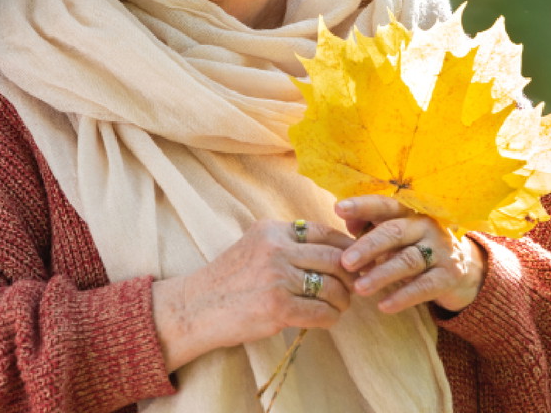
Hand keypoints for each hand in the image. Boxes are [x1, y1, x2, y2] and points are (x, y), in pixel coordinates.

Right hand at [151, 218, 355, 370]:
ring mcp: (277, 278)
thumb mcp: (255, 246)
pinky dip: (330, 318)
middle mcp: (276, 249)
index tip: (354, 259)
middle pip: (334, 258)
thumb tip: (331, 248)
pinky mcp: (277, 307)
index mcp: (272, 230)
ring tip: (341, 305)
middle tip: (354, 286)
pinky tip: (328, 319)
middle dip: (350, 274)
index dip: (346, 246)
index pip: (323, 231)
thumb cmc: (229, 279)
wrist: (195, 308)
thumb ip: (286, 242)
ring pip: (332, 286)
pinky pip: (320, 312)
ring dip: (343, 299)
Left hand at [335, 196, 485, 314]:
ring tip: (359, 288)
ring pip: (408, 260)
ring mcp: (441, 250)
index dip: (363, 206)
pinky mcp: (450, 275)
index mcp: (410, 213)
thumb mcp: (396, 236)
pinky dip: (403, 297)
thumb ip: (371, 226)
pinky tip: (383, 305)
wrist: (463, 271)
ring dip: (381, 274)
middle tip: (345, 262)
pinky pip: (424, 286)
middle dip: (367, 246)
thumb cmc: (417, 249)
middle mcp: (426, 226)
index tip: (339, 209)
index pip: (385, 205)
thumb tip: (346, 220)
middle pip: (394, 232)